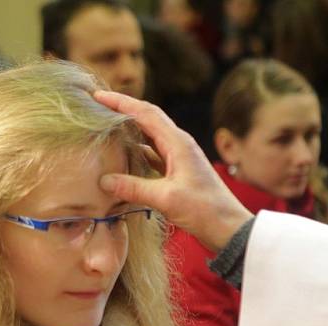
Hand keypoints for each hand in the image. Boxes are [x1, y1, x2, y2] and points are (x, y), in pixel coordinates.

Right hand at [95, 90, 252, 251]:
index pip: (146, 113)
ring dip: (129, 129)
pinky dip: (136, 150)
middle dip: (123, 109)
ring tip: (106, 127)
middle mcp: (179, 145)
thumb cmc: (204, 210)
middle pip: (147, 118)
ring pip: (149, 136)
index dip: (121, 102)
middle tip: (98, 105)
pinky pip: (153, 154)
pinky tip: (123, 155)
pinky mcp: (178, 172)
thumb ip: (134, 188)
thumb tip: (104, 180)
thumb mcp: (167, 198)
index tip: (98, 95)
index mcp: (178, 143)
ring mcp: (179, 158)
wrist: (229, 228)